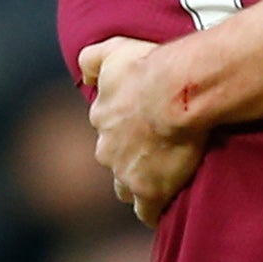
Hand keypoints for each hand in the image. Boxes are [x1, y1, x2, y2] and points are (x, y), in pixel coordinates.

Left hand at [79, 37, 208, 226]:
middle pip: (114, 159)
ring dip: (138, 184)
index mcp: (102, 116)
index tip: (143, 123)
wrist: (178, 92)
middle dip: (129, 157)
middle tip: (156, 149)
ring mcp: (126, 173)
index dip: (125, 127)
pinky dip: (154, 209)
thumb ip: (91, 59)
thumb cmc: (151, 66)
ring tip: (161, 179)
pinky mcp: (149, 191)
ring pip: (125, 187)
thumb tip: (84, 76)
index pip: (107, 127)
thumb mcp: (114, 49)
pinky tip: (165, 204)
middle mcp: (107, 148)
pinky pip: (147, 212)